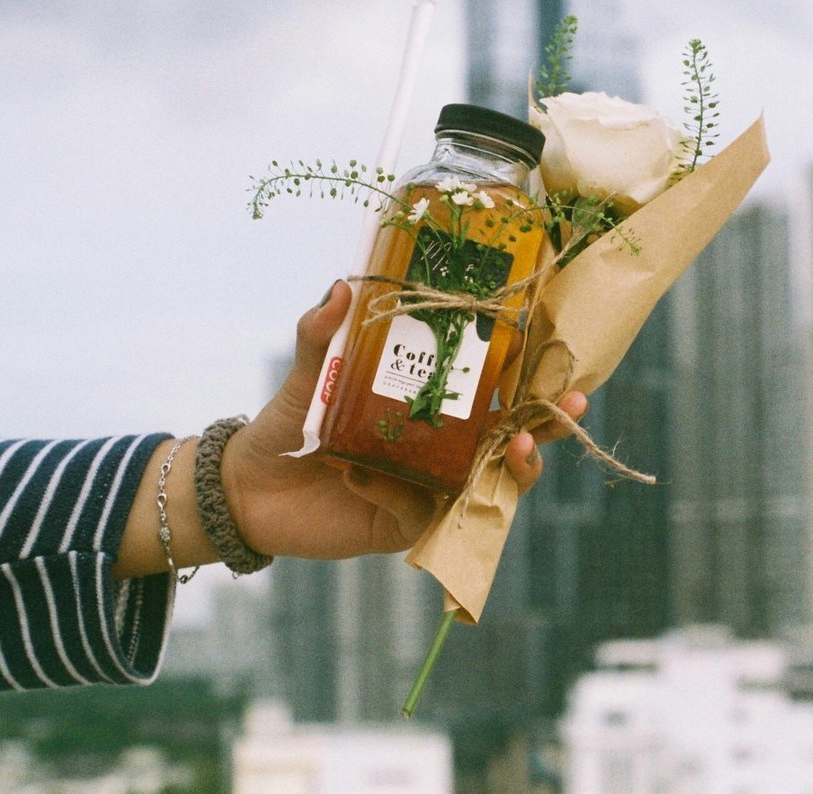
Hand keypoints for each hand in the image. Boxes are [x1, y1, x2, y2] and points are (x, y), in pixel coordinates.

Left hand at [220, 281, 585, 559]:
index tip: (567, 370)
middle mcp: (438, 452)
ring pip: (484, 488)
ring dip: (507, 469)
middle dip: (543, 430)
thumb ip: (322, 335)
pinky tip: (359, 475)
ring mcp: (425, 492)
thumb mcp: (308, 375)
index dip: (534, 386)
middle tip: (563, 409)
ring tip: (514, 447)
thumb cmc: (287, 425)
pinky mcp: (400, 527)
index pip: (494, 396)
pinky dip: (396, 493)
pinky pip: (419, 512)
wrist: (245, 486)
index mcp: (430, 410)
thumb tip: (341, 285)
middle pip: (507, 445)